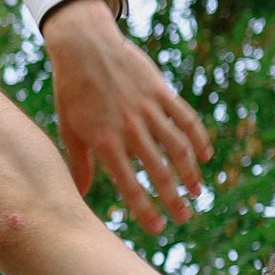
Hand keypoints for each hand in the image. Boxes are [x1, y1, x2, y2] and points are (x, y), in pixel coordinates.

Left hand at [38, 0, 210, 234]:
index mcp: (105, 142)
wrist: (84, 45)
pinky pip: (184, 118)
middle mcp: (129, 128)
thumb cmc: (72, 91)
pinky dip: (197, 137)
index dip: (146, 210)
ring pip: (177, 146)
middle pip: (158, 170)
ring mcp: (147, 109)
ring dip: (190, 172)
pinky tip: (205, 155)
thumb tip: (79, 196)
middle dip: (173, 198)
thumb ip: (79, 164)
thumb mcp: (70, 129)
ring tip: (198, 191)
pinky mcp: (160, 91)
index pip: (129, 185)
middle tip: (185, 217)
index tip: (159, 228)